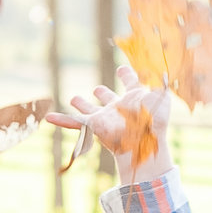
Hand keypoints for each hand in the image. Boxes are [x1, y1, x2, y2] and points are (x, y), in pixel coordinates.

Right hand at [44, 66, 172, 182]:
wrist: (142, 142)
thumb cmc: (154, 120)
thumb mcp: (160, 97)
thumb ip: (159, 83)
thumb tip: (162, 71)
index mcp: (135, 98)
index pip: (131, 83)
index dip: (127, 76)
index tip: (122, 71)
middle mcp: (119, 107)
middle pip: (109, 98)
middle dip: (103, 93)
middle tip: (98, 90)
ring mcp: (106, 117)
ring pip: (90, 109)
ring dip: (82, 104)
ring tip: (74, 99)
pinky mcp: (94, 126)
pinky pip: (75, 122)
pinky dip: (61, 119)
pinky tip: (48, 117)